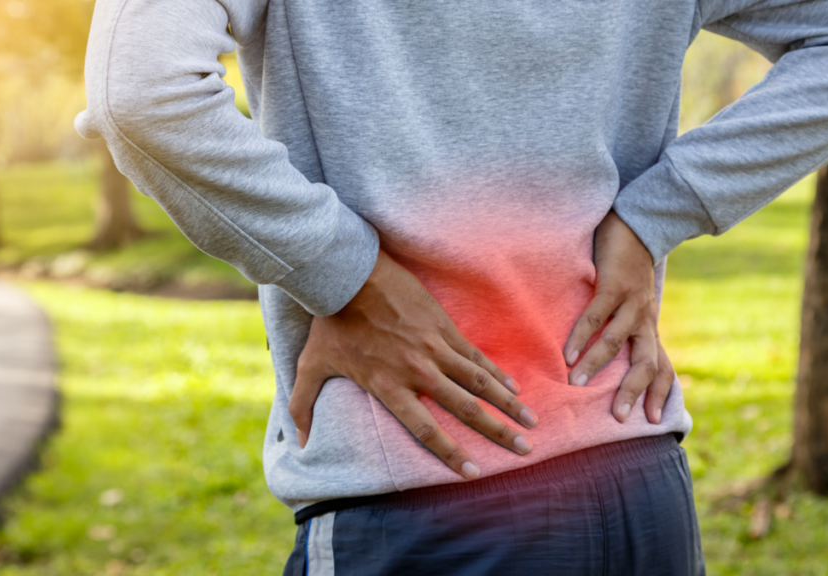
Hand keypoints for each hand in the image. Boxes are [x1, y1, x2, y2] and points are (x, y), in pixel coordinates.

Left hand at [289, 249, 538, 479]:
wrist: (351, 275)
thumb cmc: (331, 322)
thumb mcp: (311, 365)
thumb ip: (302, 405)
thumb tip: (296, 441)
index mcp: (390, 387)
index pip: (427, 430)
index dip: (452, 454)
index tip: (474, 473)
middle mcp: (418, 372)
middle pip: (465, 409)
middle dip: (497, 432)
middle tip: (523, 450)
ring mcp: (435, 348)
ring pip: (479, 383)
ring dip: (508, 404)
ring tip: (531, 422)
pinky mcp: (443, 327)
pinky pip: (475, 355)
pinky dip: (496, 372)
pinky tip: (514, 386)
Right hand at [563, 211, 675, 423]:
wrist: (636, 227)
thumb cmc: (627, 271)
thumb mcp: (632, 306)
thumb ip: (623, 331)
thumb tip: (606, 361)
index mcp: (649, 329)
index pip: (664, 369)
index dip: (662, 394)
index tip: (654, 422)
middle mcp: (645, 320)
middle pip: (646, 364)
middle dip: (632, 392)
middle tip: (617, 418)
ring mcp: (632, 303)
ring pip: (616, 342)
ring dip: (595, 365)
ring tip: (576, 385)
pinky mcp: (614, 285)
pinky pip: (597, 316)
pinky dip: (581, 336)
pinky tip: (567, 352)